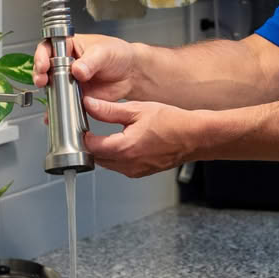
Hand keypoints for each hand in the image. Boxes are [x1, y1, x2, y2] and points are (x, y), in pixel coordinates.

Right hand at [33, 34, 136, 101]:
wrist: (131, 74)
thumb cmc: (118, 54)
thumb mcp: (104, 53)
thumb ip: (90, 62)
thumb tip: (77, 70)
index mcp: (69, 46)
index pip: (48, 47)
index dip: (42, 56)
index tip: (43, 65)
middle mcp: (66, 63)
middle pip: (45, 68)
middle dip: (40, 74)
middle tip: (43, 80)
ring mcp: (69, 80)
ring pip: (52, 86)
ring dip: (48, 92)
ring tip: (50, 96)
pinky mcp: (75, 95)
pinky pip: (63, 102)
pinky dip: (57, 108)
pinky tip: (54, 112)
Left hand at [82, 96, 197, 177]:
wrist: (195, 136)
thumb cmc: (173, 123)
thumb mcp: (138, 109)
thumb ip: (109, 110)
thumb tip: (90, 105)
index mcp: (124, 148)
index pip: (90, 146)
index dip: (83, 135)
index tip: (83, 125)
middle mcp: (128, 164)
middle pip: (97, 158)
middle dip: (92, 144)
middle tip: (92, 129)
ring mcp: (135, 170)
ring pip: (108, 164)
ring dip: (104, 151)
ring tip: (108, 134)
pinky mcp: (141, 172)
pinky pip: (121, 166)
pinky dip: (117, 156)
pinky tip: (124, 141)